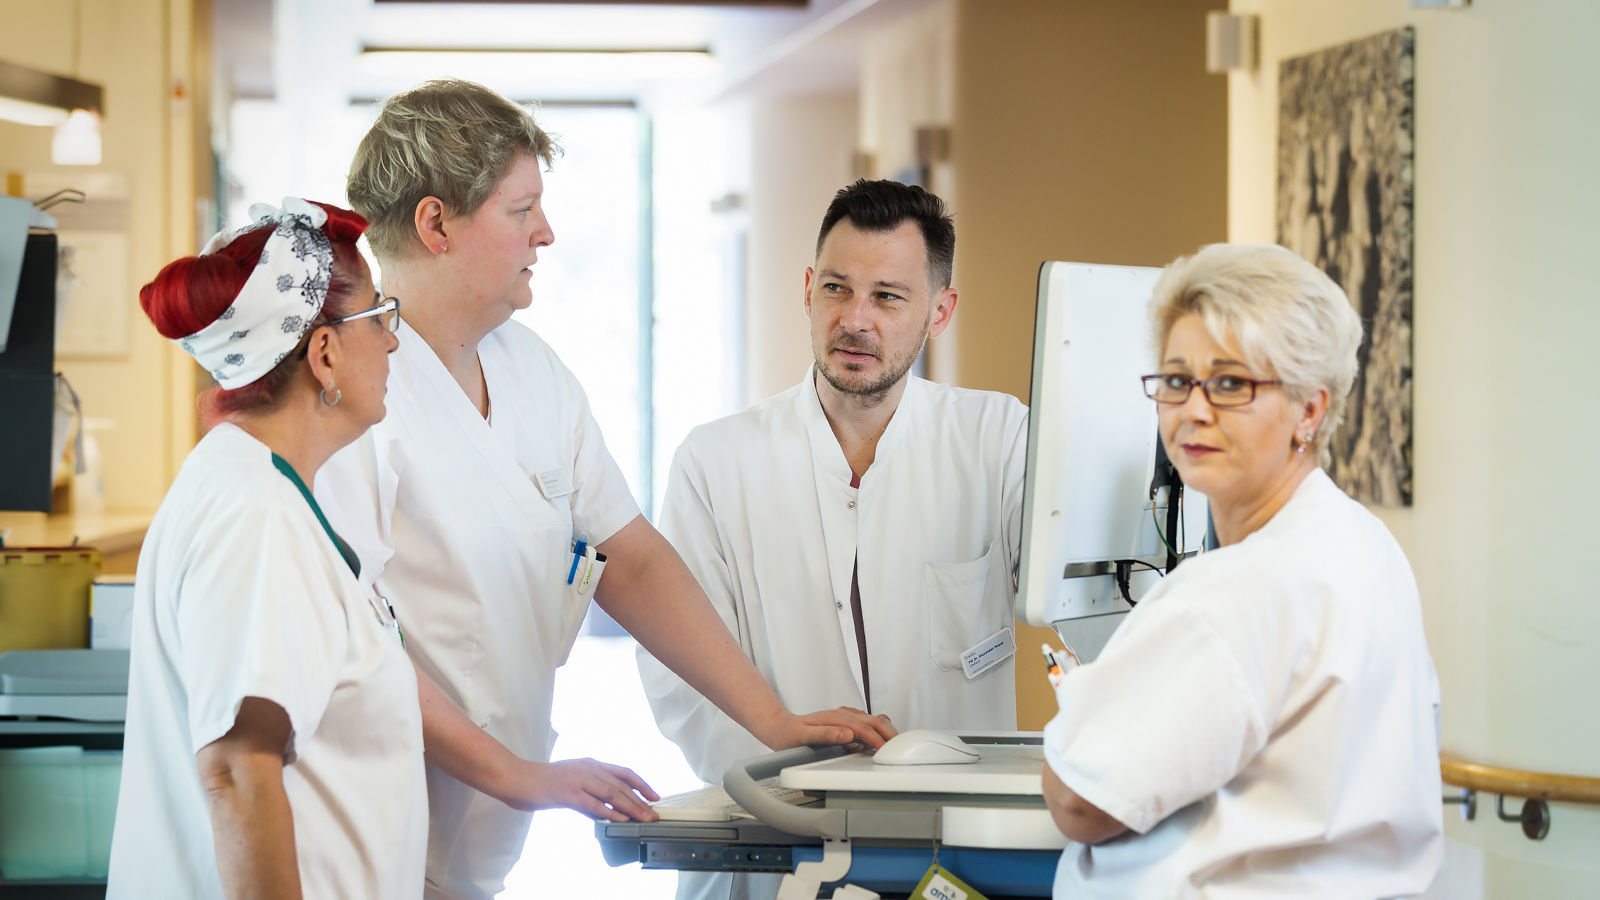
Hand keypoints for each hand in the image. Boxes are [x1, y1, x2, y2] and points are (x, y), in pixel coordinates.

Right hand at [501, 758, 660, 822]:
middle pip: (621, 784)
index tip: (654, 796)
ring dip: (631, 807)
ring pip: (611, 793)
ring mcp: (578, 780)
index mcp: (590, 764)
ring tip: (644, 818)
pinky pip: (592, 803)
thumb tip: (607, 809)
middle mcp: (588, 768)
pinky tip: (620, 819)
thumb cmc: (541, 782)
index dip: (641, 784)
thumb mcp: (571, 781)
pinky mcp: (567, 793)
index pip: (623, 772)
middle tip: (654, 813)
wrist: (516, 778)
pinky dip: (608, 811)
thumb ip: (589, 793)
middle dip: (640, 800)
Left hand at [759, 707, 896, 751]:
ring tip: (894, 745)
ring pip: (872, 719)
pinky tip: (878, 741)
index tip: (885, 751)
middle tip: (898, 748)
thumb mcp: (803, 737)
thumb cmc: (789, 734)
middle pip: (874, 720)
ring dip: (885, 730)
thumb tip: (848, 735)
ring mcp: (843, 717)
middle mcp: (842, 715)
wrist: (779, 727)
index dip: (877, 740)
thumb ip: (826, 735)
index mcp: (835, 718)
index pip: (863, 727)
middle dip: (888, 733)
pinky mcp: (843, 721)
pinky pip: (866, 723)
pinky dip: (877, 730)